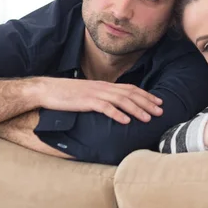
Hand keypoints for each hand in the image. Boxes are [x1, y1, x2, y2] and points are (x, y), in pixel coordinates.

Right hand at [36, 78, 163, 123]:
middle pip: (130, 94)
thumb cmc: (67, 94)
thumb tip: (114, 106)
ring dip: (137, 109)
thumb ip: (101, 98)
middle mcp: (103, 88)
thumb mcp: (88, 94)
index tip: (158, 102)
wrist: (47, 90)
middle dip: (147, 102)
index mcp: (104, 86)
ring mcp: (95, 94)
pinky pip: (105, 108)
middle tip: (160, 111)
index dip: (146, 95)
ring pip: (122, 100)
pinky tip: (126, 121)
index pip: (130, 89)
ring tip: (148, 118)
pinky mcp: (86, 102)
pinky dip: (117, 114)